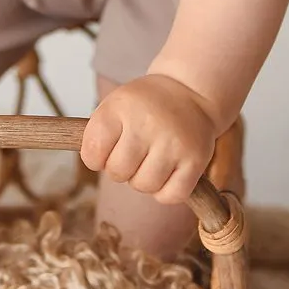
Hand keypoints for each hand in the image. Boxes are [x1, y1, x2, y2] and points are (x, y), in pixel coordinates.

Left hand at [81, 73, 217, 205]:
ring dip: (143, 181)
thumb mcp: (114, 106)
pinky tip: (166, 173)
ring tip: (150, 161)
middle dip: (120, 169)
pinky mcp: (196, 160)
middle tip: (132, 154)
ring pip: (145, 186)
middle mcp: (149, 123)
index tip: (106, 149)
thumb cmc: (144, 107)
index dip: (95, 158)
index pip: (93, 152)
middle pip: (118, 172)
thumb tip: (94, 165)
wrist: (189, 92)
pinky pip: (171, 196)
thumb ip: (97, 135)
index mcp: (122, 107)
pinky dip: (165, 192)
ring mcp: (174, 142)